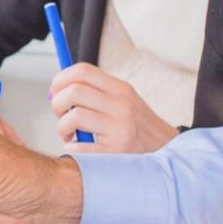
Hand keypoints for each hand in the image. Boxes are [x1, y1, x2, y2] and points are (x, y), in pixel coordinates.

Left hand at [51, 63, 177, 152]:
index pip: (83, 71)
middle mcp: (121, 105)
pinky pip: (80, 147)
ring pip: (73, 118)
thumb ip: (95, 91)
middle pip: (73, 92)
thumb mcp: (124, 100)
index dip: (61, 79)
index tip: (55, 90)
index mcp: (120, 89)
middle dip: (57, 104)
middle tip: (60, 115)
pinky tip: (77, 148)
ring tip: (69, 135)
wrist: (168, 152)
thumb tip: (57, 88)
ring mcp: (119, 129)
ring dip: (62, 128)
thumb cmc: (137, 126)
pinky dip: (71, 148)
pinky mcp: (116, 152)